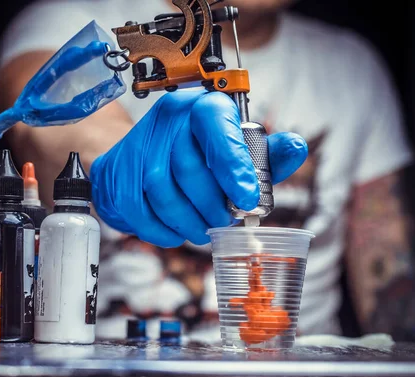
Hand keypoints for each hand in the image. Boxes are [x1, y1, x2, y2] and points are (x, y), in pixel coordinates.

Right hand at [91, 90, 307, 246]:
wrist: (136, 160)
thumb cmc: (194, 157)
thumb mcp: (235, 152)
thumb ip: (266, 155)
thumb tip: (296, 148)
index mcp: (201, 107)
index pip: (214, 123)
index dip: (232, 164)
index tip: (246, 200)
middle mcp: (168, 119)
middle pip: (188, 166)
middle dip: (211, 204)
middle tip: (224, 221)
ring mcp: (138, 145)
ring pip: (162, 191)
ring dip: (188, 220)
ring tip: (203, 229)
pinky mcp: (118, 174)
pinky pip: (140, 210)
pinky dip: (162, 230)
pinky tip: (176, 232)